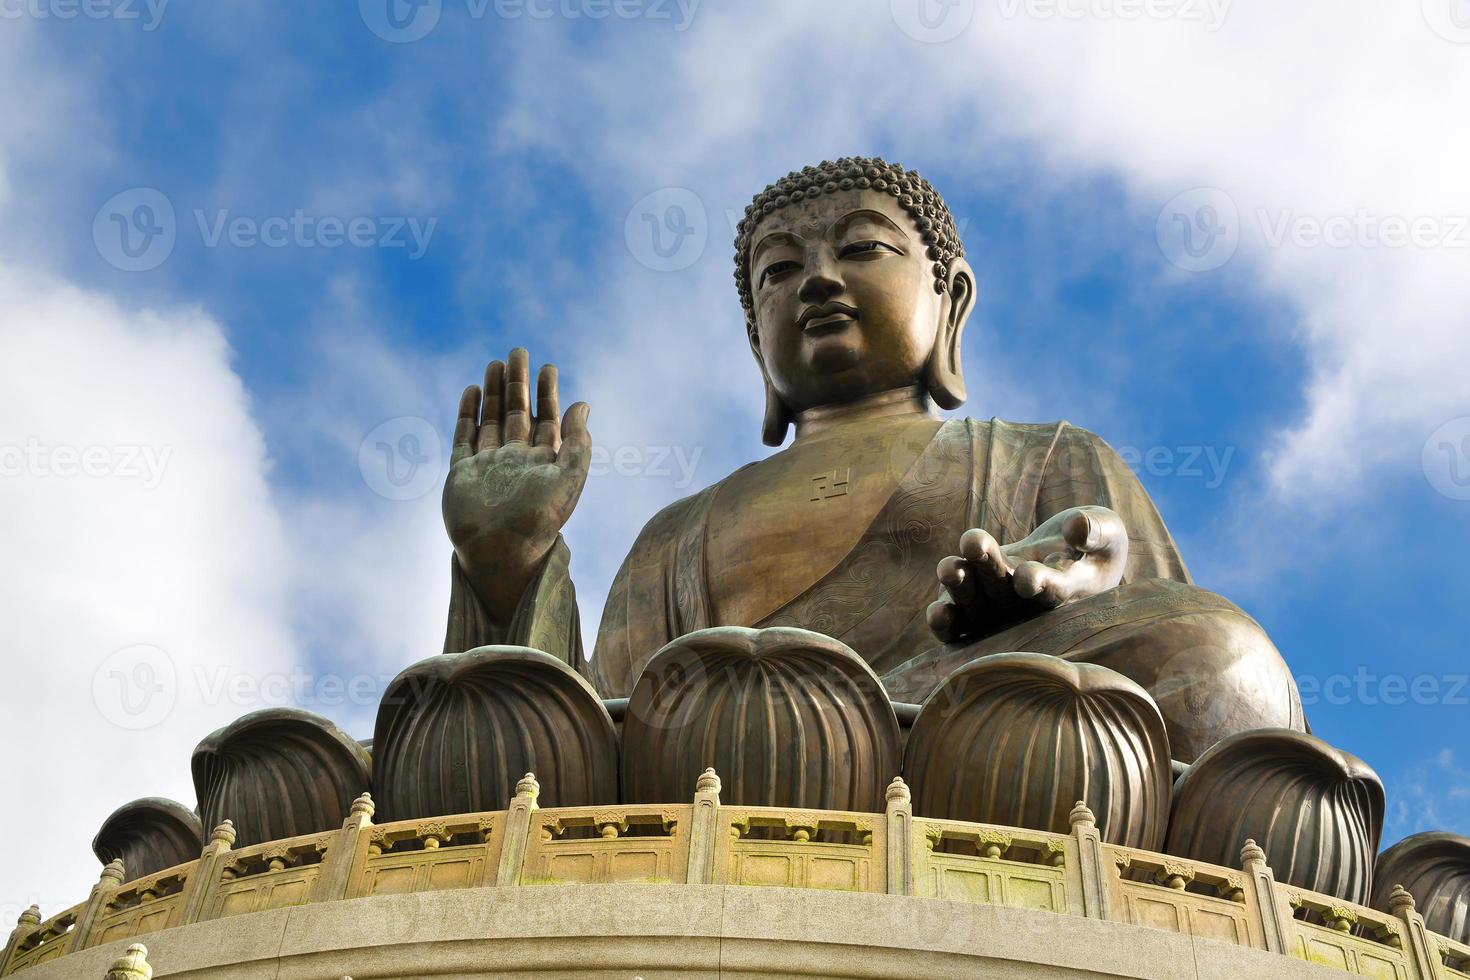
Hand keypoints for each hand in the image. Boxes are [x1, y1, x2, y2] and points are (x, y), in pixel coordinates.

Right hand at [443, 348, 590, 621]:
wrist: (501, 552)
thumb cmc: (540, 519)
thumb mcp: (569, 477)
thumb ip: (578, 442)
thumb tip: (584, 405)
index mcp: (543, 463)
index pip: (546, 420)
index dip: (547, 393)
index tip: (548, 367)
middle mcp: (515, 461)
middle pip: (516, 413)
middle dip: (518, 383)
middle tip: (519, 352)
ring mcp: (488, 466)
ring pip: (490, 420)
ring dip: (493, 393)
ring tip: (495, 364)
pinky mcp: (463, 473)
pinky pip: (465, 437)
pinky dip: (468, 414)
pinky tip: (473, 391)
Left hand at [927, 506, 1128, 643]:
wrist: (1070, 558)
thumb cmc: (1094, 546)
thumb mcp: (1108, 533)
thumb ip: (1096, 530)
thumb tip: (1077, 528)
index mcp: (1065, 592)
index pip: (1051, 592)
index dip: (1039, 585)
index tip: (1028, 576)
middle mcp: (1027, 608)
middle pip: (1005, 595)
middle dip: (990, 573)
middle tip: (976, 547)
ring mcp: (998, 611)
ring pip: (976, 608)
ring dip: (960, 589)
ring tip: (949, 567)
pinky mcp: (973, 606)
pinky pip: (957, 624)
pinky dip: (945, 622)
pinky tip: (936, 610)